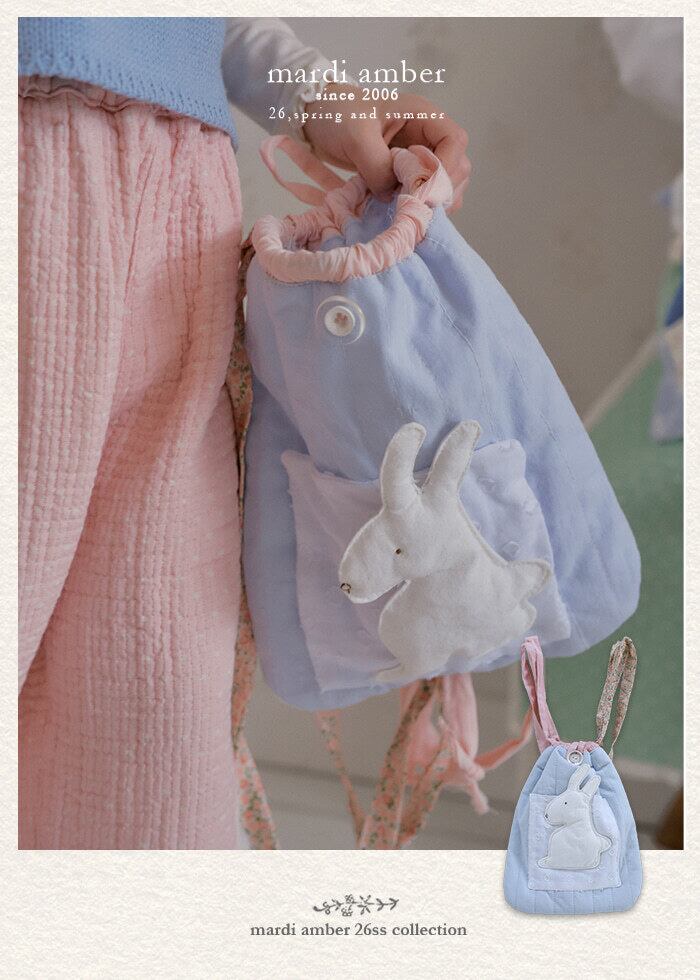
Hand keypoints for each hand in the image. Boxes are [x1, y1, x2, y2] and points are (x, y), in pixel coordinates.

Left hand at [302, 84, 469, 210]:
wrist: (318, 118)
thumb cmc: (337, 115)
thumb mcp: (356, 136)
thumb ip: (377, 165)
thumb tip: (393, 195)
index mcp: (422, 116)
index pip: (455, 141)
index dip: (446, 167)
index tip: (424, 188)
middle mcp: (427, 137)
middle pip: (457, 168)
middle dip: (440, 190)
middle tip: (414, 206)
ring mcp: (419, 158)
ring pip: (444, 186)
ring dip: (430, 203)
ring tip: (406, 211)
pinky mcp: (407, 176)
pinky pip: (424, 195)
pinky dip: (417, 207)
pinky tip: (399, 212)